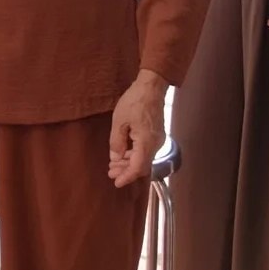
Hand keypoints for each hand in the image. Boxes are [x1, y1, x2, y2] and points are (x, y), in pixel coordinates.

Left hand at [108, 72, 167, 187]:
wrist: (152, 87)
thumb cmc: (134, 102)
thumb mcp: (119, 122)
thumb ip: (117, 142)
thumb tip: (116, 158)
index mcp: (147, 143)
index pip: (138, 168)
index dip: (127, 177)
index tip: (116, 182)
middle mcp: (155, 145)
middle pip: (142, 165)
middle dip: (126, 170)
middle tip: (110, 172)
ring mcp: (158, 140)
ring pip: (144, 158)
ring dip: (129, 163)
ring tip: (114, 165)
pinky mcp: (157, 135)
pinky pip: (146, 151)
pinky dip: (135, 154)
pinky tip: (123, 154)